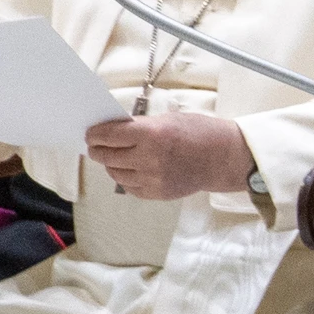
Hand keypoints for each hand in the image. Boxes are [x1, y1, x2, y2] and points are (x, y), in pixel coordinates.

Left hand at [85, 113, 254, 200]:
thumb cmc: (200, 133)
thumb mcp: (168, 119)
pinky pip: (130, 187)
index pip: (109, 136)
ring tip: (111, 158)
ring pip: (116, 174)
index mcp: (152, 134)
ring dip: (110, 165)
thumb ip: (140, 127)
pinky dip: (125, 178)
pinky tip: (127, 170)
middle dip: (98, 150)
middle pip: (108, 156)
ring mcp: (153, 179)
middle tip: (95, 146)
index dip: (95, 134)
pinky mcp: (157, 193)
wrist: (223, 158)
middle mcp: (150, 158)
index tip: (90, 134)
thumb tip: (115, 131)